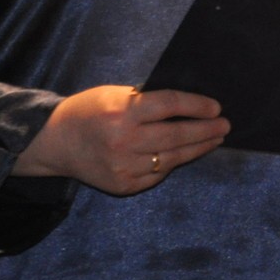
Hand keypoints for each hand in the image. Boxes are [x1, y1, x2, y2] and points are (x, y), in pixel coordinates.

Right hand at [15, 85, 228, 194]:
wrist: (55, 142)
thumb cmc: (88, 111)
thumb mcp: (114, 94)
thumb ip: (145, 100)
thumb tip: (186, 105)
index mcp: (123, 112)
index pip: (170, 105)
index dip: (197, 105)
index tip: (216, 107)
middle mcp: (125, 141)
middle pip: (177, 135)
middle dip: (206, 130)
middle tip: (225, 125)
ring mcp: (124, 167)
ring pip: (172, 159)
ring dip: (197, 149)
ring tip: (214, 140)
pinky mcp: (123, 185)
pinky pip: (157, 175)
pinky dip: (172, 164)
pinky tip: (184, 154)